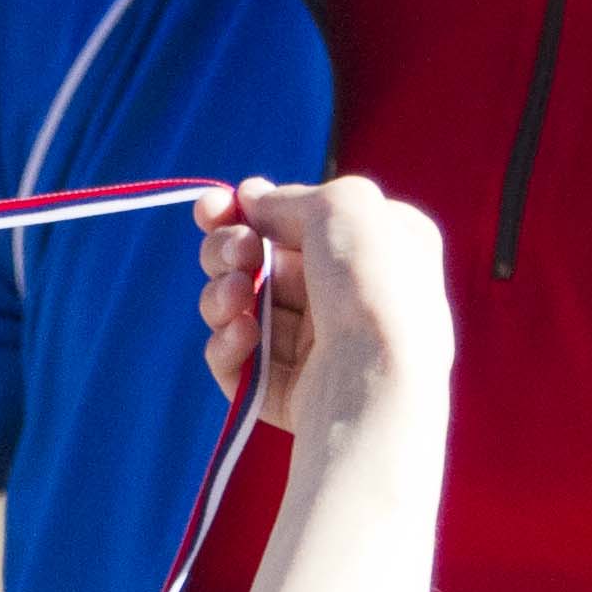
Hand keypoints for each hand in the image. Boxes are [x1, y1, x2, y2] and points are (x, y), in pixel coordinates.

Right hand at [198, 176, 450, 431]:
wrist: (376, 381)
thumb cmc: (371, 284)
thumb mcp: (342, 205)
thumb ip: (291, 198)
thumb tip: (250, 199)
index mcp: (378, 247)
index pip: (300, 220)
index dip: (249, 211)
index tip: (213, 208)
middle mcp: (351, 294)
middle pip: (262, 261)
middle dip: (229, 249)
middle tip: (235, 254)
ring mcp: (320, 347)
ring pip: (243, 309)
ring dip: (223, 294)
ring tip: (238, 296)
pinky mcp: (291, 394)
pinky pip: (240, 362)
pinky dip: (229, 345)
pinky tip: (243, 336)